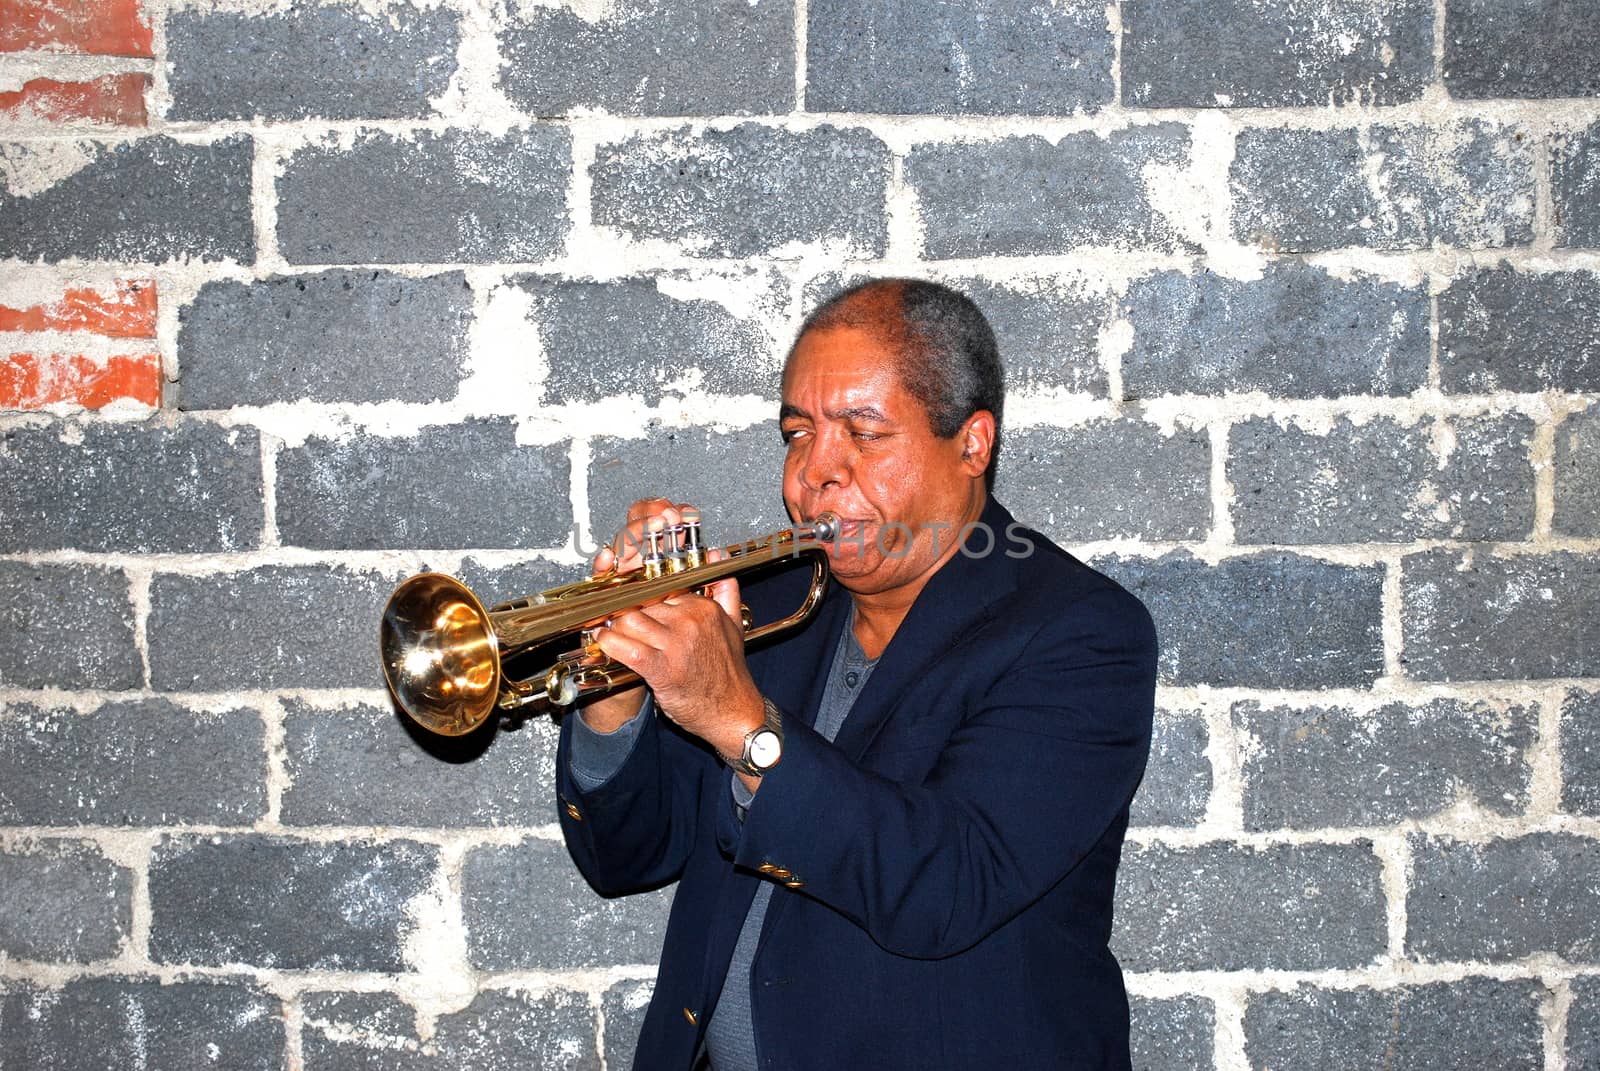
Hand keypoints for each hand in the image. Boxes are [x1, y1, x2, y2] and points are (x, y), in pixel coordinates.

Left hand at [579, 500, 758, 755]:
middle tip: (609, 614)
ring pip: (628, 621)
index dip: (639, 595)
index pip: (659, 588)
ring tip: (607, 630)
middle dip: (624, 610)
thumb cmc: (729, 673)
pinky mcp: (660, 668)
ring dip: (613, 627)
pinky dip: (609, 644)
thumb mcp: (734, 625)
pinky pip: (624, 647)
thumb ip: (724, 590)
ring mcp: (674, 644)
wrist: (734, 713)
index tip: (627, 598)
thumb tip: (718, 558)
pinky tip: (604, 643)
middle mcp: (689, 621)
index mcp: (703, 607)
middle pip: (640, 604)